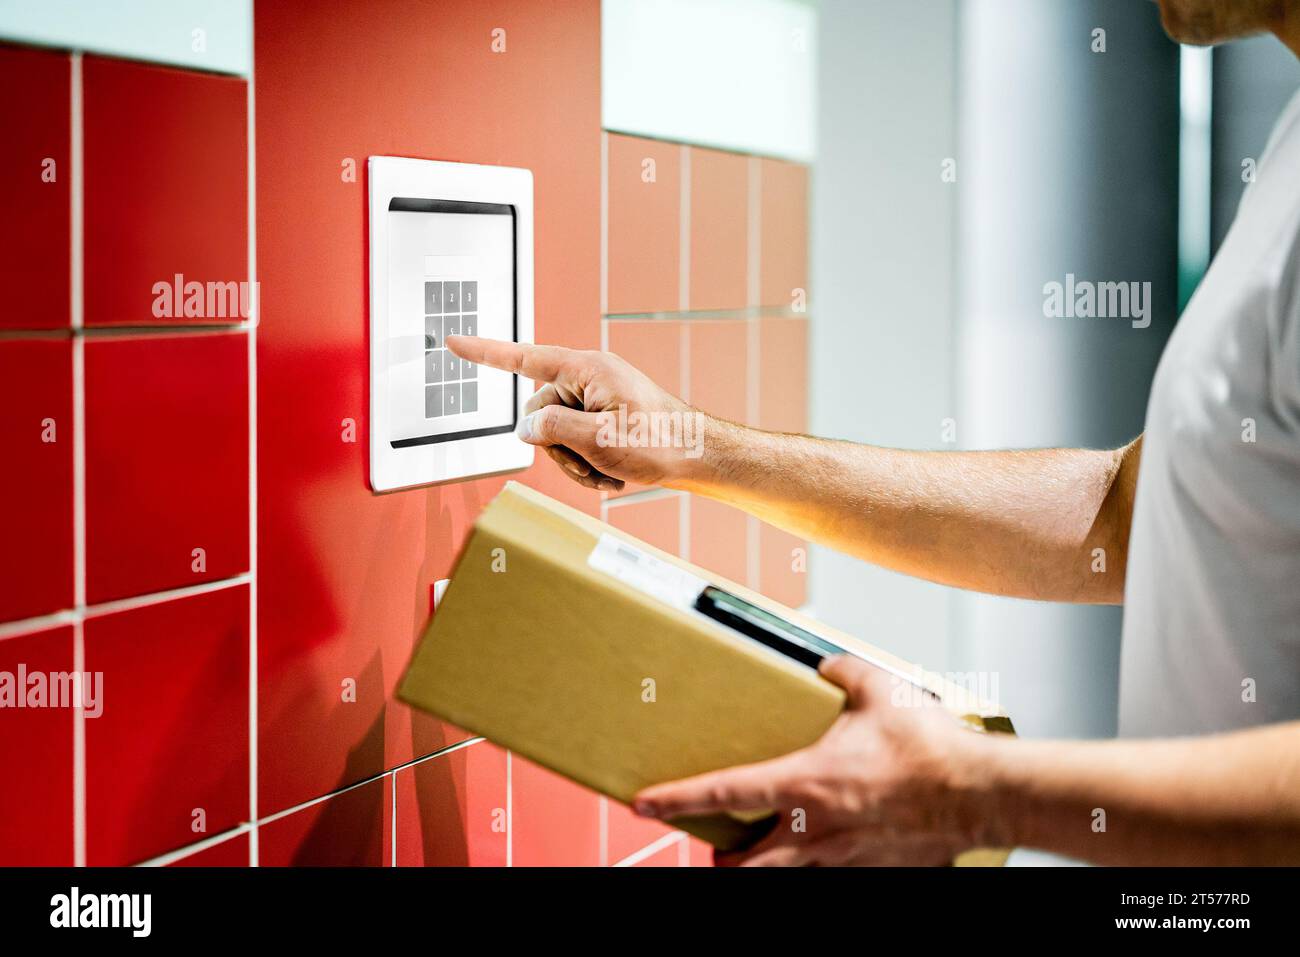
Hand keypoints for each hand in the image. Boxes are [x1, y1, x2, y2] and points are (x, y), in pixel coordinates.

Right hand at [446, 335, 709, 491]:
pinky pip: (576, 439)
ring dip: (576, 460)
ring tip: (608, 473)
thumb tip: (525, 426)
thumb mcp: (600, 439)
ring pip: (556, 432)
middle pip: (540, 412)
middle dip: (558, 447)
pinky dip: (589, 461)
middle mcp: (589, 377)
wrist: (699, 455)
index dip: (485, 353)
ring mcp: (597, 396)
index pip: (524, 358)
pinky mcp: (605, 414)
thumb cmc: (661, 442)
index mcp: (586, 369)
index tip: (453, 343)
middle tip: (592, 466)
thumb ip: (552, 429)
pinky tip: (612, 475)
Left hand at [631, 655, 999, 865]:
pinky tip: (838, 845)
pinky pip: (837, 875)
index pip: (724, 791)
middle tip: (715, 846)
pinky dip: (824, 864)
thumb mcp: (879, 689)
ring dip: (768, 867)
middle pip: (744, 866)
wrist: (981, 794)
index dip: (677, 797)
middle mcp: (816, 830)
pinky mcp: (875, 870)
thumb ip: (843, 671)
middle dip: (722, 862)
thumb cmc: (930, 750)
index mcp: (806, 783)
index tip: (644, 802)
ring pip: (786, 879)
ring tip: (767, 851)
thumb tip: (826, 660)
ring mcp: (844, 858)